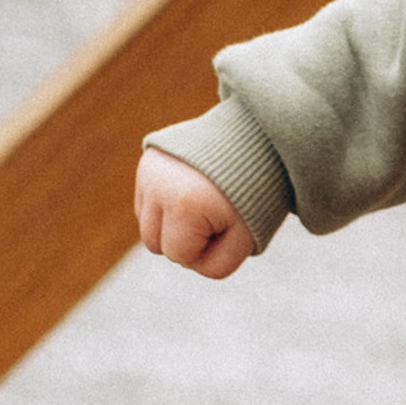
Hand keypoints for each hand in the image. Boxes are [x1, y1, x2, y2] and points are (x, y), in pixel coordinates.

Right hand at [135, 146, 254, 277]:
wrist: (260, 139)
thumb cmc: (257, 195)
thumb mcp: (246, 239)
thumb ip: (214, 265)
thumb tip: (182, 259)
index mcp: (184, 204)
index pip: (179, 256)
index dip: (207, 249)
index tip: (229, 223)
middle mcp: (158, 184)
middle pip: (154, 245)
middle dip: (185, 239)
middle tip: (216, 214)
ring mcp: (149, 170)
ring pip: (146, 224)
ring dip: (172, 224)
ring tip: (203, 202)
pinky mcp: (148, 160)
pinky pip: (145, 201)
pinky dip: (167, 203)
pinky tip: (191, 190)